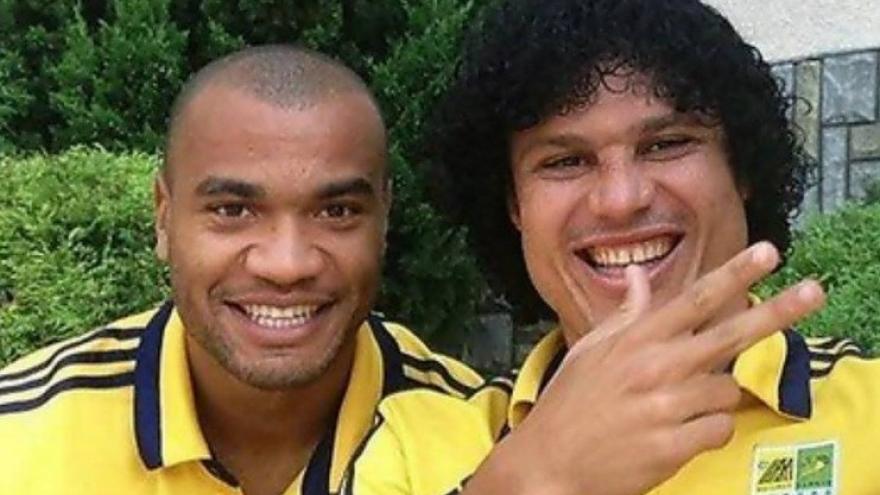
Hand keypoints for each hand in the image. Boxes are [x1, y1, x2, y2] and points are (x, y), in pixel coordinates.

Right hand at [464, 242, 824, 494]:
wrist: (550, 462)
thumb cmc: (569, 403)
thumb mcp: (590, 350)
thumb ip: (625, 314)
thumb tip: (640, 275)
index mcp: (635, 340)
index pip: (694, 299)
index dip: (735, 274)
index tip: (768, 253)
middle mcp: (655, 367)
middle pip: (729, 334)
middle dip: (777, 312)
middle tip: (814, 293)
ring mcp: (666, 407)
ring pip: (726, 391)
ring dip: (713, 397)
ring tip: (676, 407)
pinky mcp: (673, 446)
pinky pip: (719, 430)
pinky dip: (708, 431)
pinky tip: (678, 433)